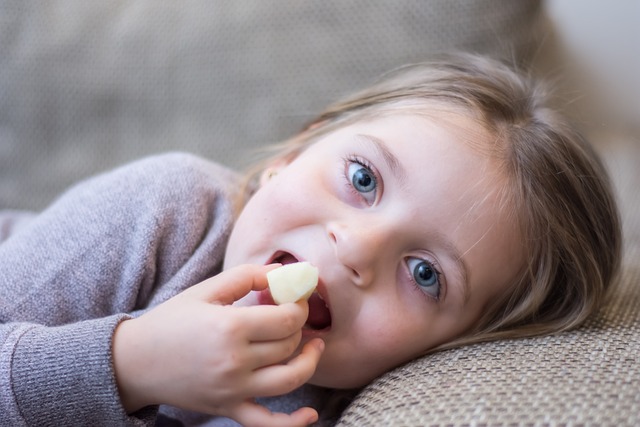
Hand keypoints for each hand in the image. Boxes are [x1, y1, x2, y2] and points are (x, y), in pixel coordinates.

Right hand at [113, 264, 323, 426]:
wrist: (134, 361)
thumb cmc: (172, 321)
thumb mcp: (207, 290)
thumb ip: (247, 276)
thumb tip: (284, 273)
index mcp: (230, 327)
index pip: (287, 318)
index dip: (300, 305)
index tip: (296, 297)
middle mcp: (234, 361)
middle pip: (289, 345)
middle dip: (299, 326)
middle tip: (294, 314)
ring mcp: (233, 390)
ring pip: (290, 380)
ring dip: (308, 362)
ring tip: (314, 346)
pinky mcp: (228, 409)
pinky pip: (266, 424)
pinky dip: (292, 423)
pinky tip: (311, 413)